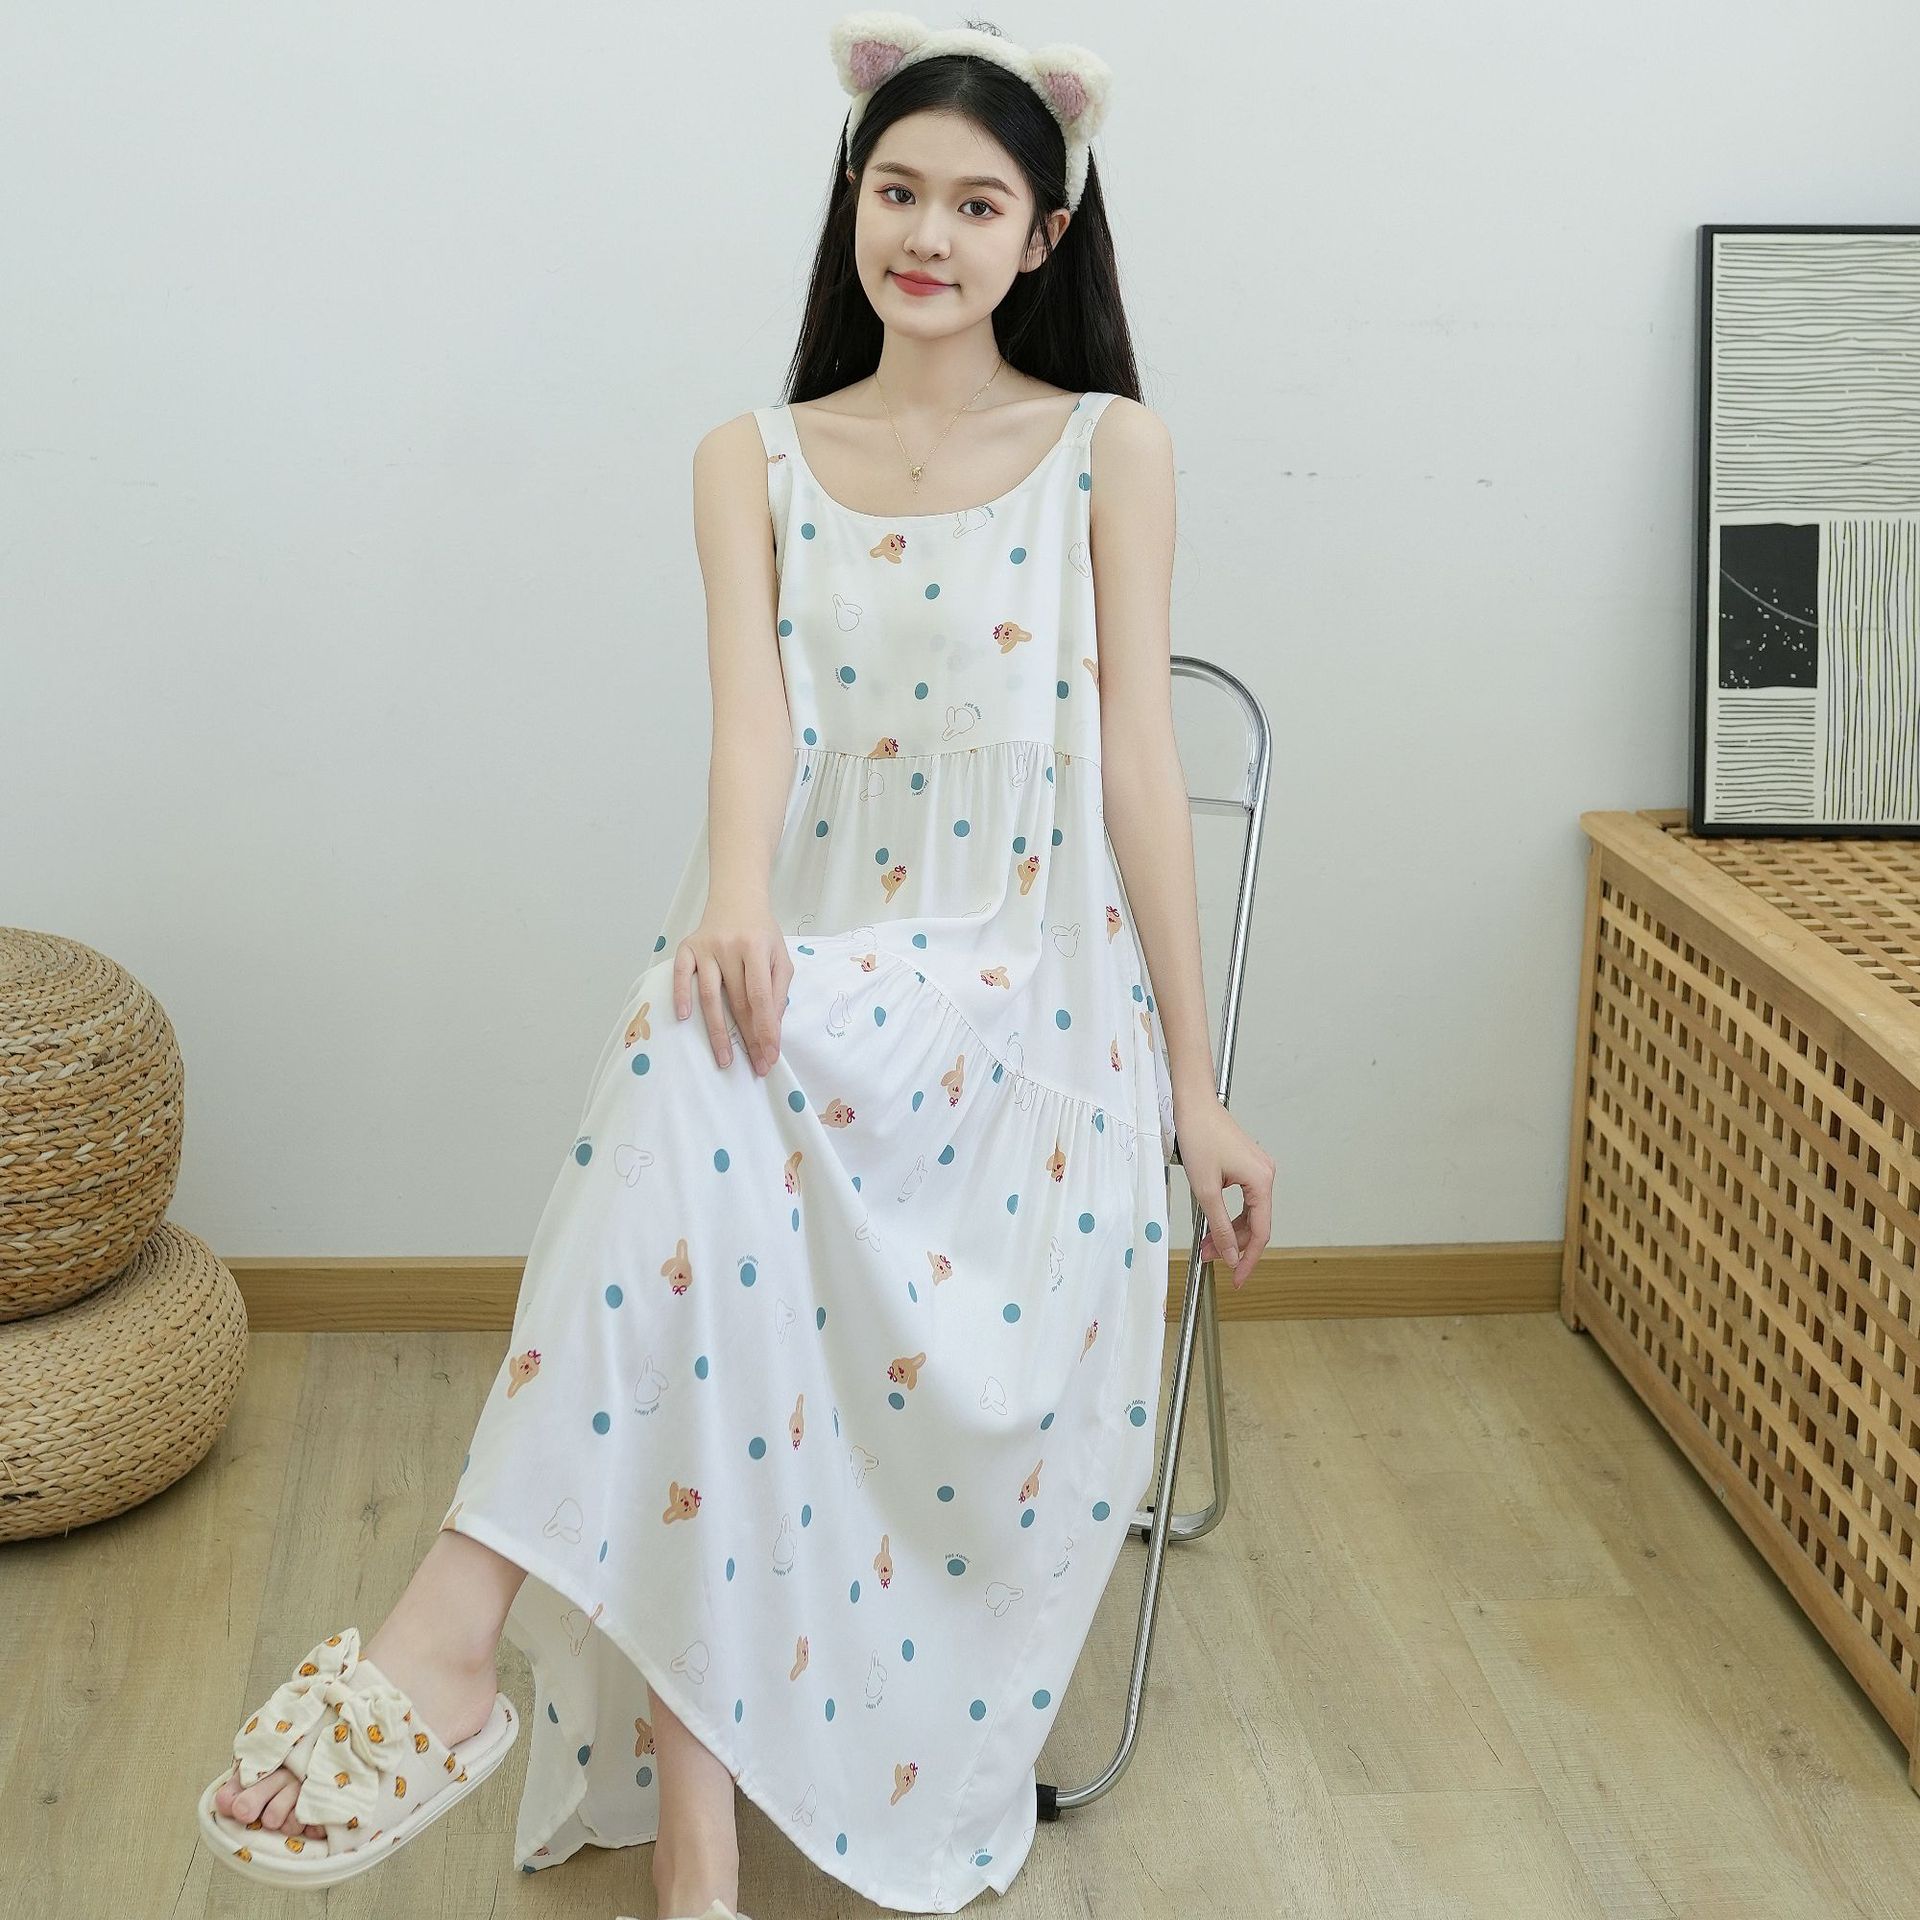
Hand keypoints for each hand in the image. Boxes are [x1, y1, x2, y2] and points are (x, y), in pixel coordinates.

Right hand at [673, 901, 791, 1075]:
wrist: (737, 898)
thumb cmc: (761, 933)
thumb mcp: (780, 956)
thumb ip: (779, 990)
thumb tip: (772, 1028)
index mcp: (756, 948)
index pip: (762, 997)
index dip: (766, 1029)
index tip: (770, 1056)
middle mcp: (729, 947)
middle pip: (738, 1001)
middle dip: (748, 1038)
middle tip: (754, 1066)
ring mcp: (705, 947)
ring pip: (710, 995)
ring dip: (717, 1031)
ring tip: (723, 1059)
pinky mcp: (686, 947)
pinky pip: (681, 975)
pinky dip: (680, 995)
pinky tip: (684, 1018)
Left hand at [1170, 1092, 1273, 1289]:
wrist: (1193, 1104)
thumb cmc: (1198, 1136)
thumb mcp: (1205, 1189)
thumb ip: (1220, 1225)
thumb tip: (1231, 1254)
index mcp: (1261, 1181)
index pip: (1261, 1232)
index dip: (1249, 1259)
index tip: (1238, 1279)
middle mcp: (1266, 1175)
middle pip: (1254, 1224)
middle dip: (1233, 1245)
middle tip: (1209, 1259)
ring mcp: (1257, 1170)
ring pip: (1247, 1213)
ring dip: (1228, 1231)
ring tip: (1206, 1245)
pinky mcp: (1246, 1166)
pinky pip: (1243, 1200)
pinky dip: (1228, 1214)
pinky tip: (1212, 1224)